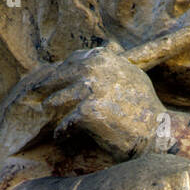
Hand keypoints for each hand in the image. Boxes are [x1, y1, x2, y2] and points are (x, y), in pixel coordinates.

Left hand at [28, 45, 161, 159]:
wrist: (157, 132)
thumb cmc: (145, 109)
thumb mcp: (132, 75)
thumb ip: (114, 64)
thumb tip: (103, 52)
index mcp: (103, 57)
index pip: (71, 62)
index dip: (57, 73)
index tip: (48, 81)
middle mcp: (95, 69)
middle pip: (57, 78)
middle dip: (44, 89)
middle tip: (32, 98)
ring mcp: (90, 89)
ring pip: (57, 101)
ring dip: (52, 110)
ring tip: (48, 117)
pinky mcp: (87, 112)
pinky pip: (65, 124)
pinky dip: (62, 132)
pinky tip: (60, 137)